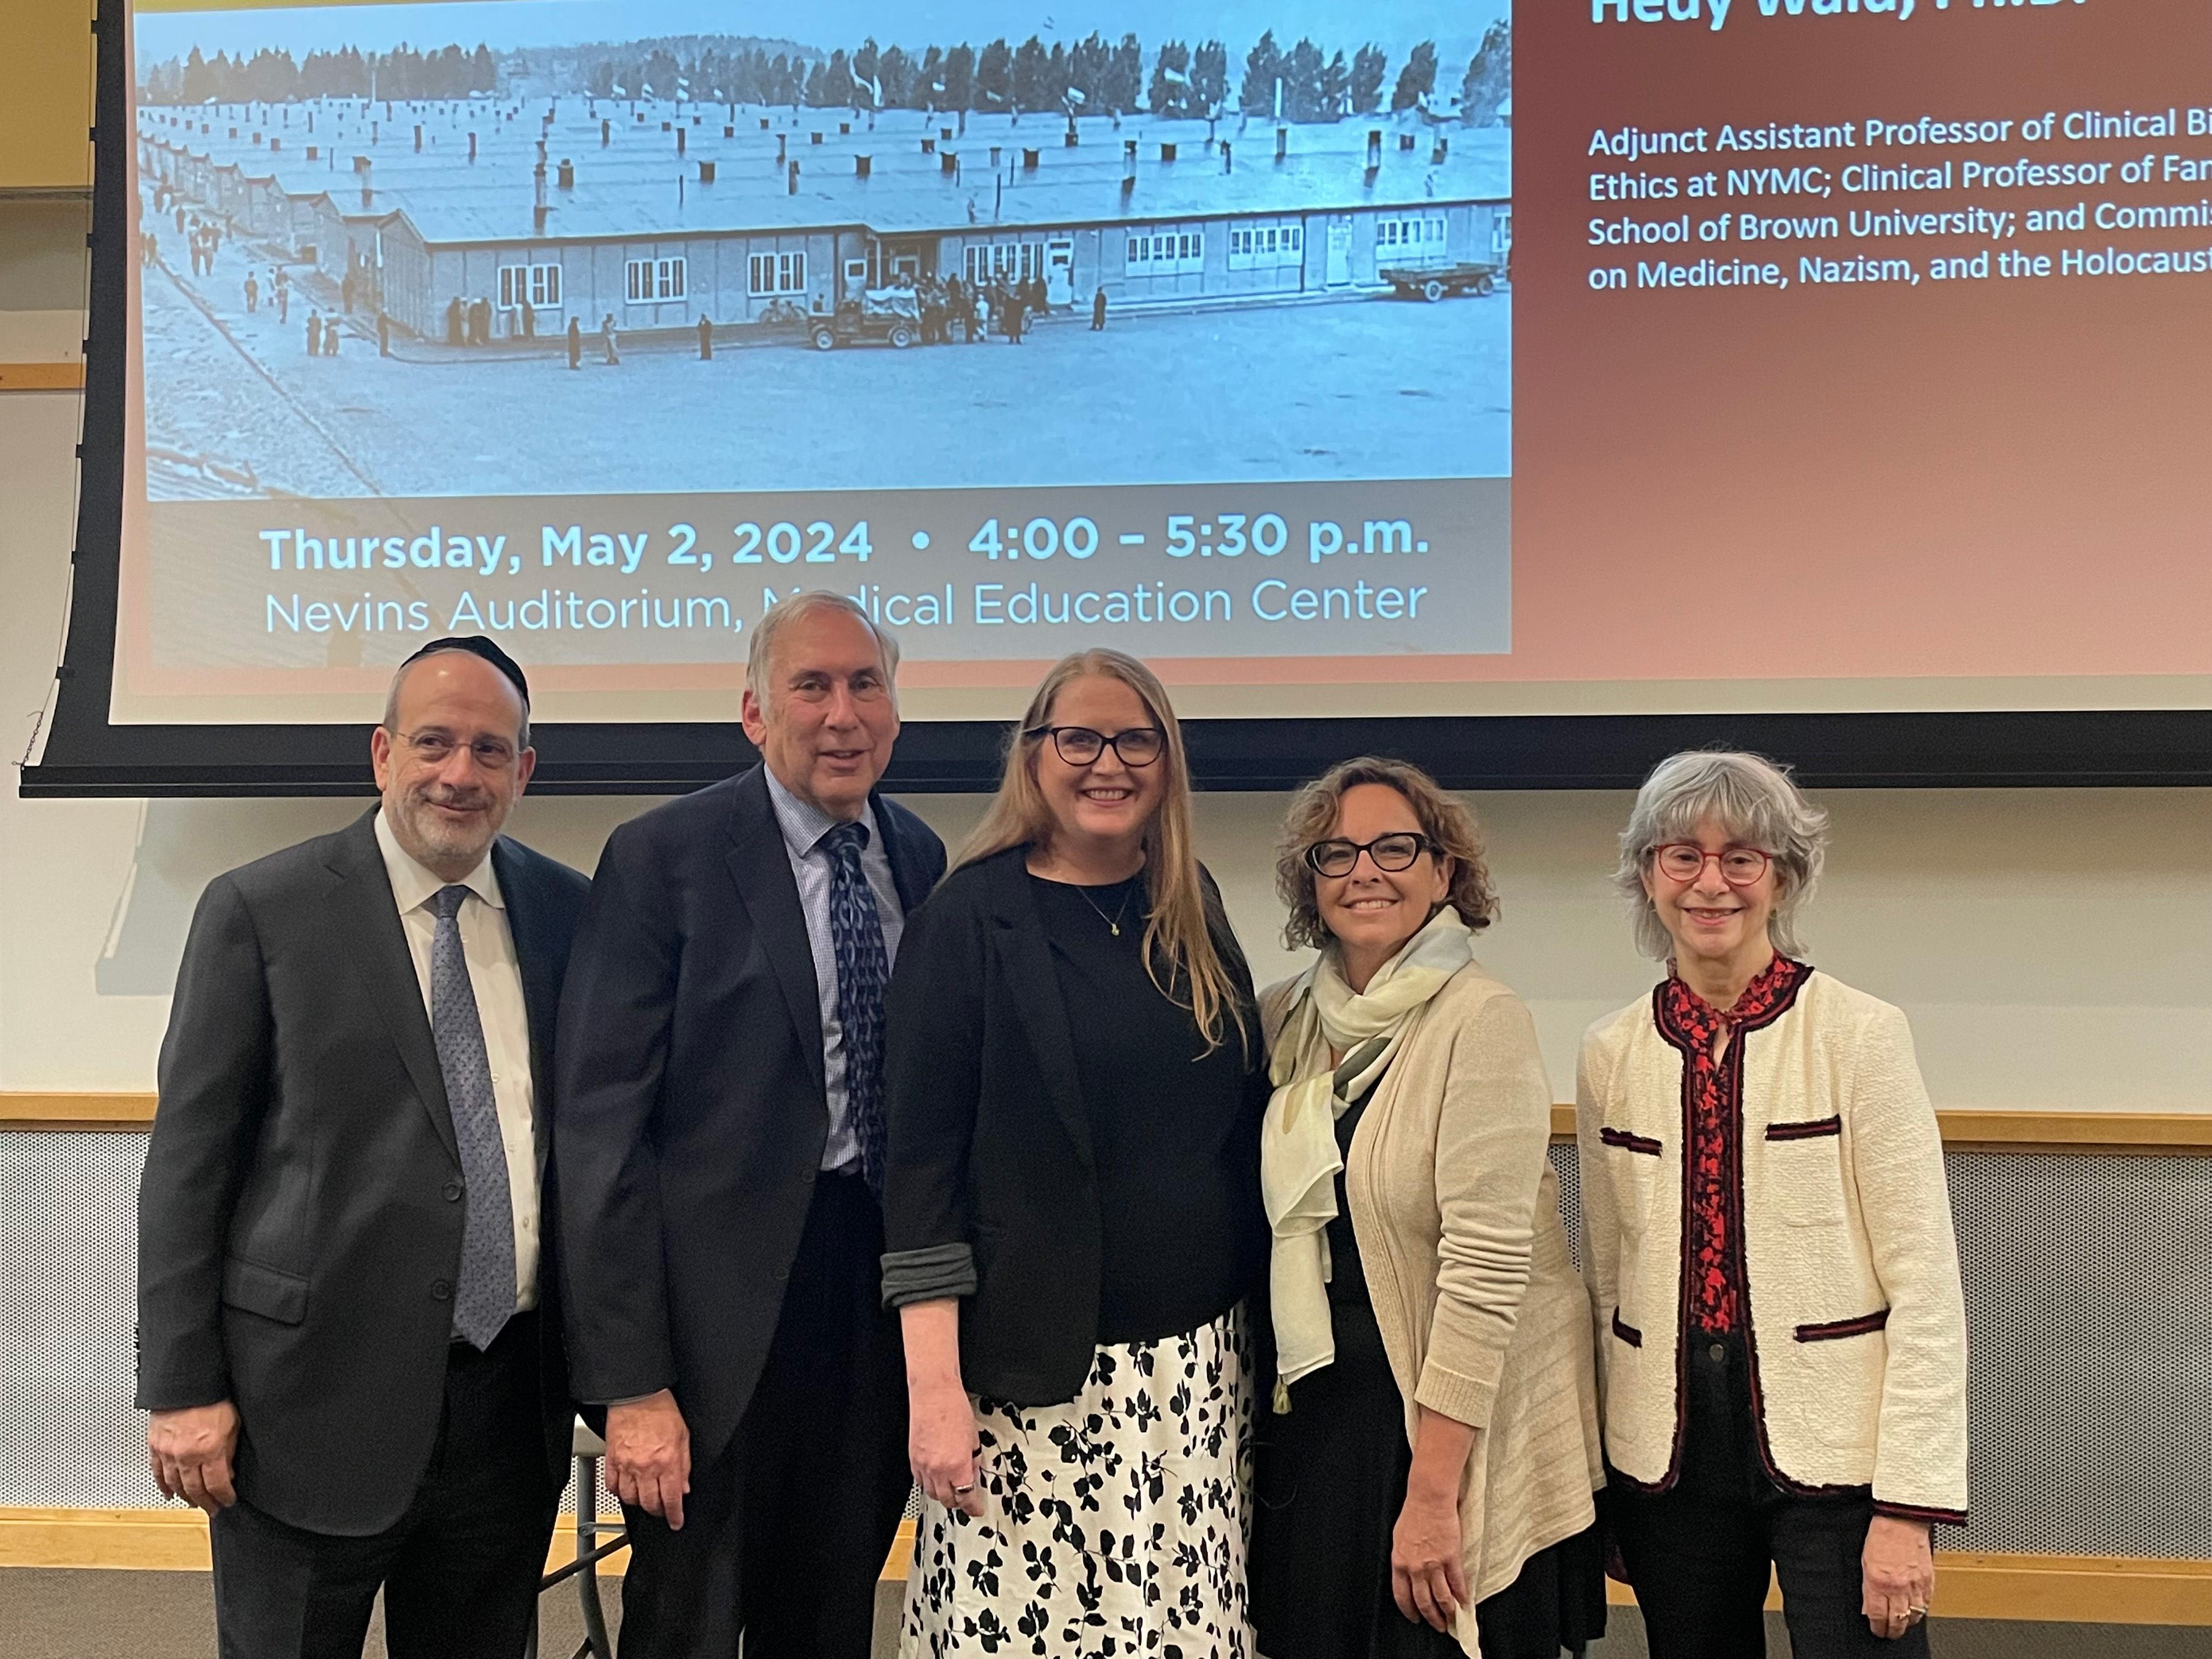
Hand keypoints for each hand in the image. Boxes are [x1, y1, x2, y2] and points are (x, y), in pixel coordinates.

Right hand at [148, 1400, 239, 1512]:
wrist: (186, 1382)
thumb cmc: (212, 1397)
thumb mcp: (232, 1424)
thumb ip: (229, 1451)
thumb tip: (228, 1472)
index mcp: (209, 1450)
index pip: (217, 1485)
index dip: (223, 1497)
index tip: (228, 1502)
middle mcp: (187, 1455)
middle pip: (195, 1490)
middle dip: (205, 1502)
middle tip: (212, 1509)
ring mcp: (168, 1452)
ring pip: (175, 1484)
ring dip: (185, 1497)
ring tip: (194, 1503)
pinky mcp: (155, 1446)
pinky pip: (157, 1472)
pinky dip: (163, 1486)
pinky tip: (168, 1493)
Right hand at [605, 1390, 691, 1530]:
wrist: (638, 1395)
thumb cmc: (662, 1411)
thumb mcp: (684, 1437)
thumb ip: (685, 1465)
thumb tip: (684, 1487)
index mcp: (667, 1461)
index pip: (671, 1499)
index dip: (674, 1515)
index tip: (676, 1522)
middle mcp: (646, 1467)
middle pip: (649, 1504)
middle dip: (658, 1511)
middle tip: (661, 1509)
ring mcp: (626, 1465)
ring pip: (630, 1499)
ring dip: (639, 1503)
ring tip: (645, 1499)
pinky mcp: (611, 1460)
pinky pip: (612, 1485)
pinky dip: (619, 1492)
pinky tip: (626, 1489)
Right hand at [909, 1376, 985, 1518]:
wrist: (934, 1394)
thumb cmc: (954, 1409)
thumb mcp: (973, 1439)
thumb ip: (973, 1461)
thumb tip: (972, 1474)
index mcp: (958, 1465)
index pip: (966, 1497)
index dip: (972, 1507)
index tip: (976, 1509)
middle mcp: (939, 1469)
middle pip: (948, 1500)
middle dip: (958, 1503)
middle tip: (965, 1500)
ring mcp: (923, 1465)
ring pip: (932, 1493)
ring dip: (943, 1495)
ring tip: (951, 1490)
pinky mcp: (913, 1458)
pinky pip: (920, 1481)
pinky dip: (929, 1484)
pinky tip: (935, 1478)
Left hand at [1391, 1486, 1468, 1632]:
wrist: (1429, 1499)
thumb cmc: (1413, 1514)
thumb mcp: (1398, 1538)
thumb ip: (1402, 1558)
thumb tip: (1407, 1572)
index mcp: (1399, 1563)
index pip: (1402, 1596)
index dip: (1409, 1611)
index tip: (1415, 1619)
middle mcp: (1415, 1568)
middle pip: (1423, 1602)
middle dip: (1431, 1618)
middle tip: (1437, 1626)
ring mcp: (1433, 1564)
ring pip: (1441, 1597)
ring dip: (1447, 1612)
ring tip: (1452, 1620)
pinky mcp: (1451, 1558)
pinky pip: (1457, 1583)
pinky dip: (1462, 1596)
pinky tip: (1465, 1602)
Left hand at [1861, 1514, 1934, 1639]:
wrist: (1902, 1519)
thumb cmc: (1881, 1535)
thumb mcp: (1864, 1562)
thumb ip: (1867, 1588)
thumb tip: (1868, 1607)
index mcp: (1878, 1581)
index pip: (1878, 1616)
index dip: (1878, 1628)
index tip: (1877, 1631)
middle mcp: (1898, 1586)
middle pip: (1898, 1621)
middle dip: (1893, 1631)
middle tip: (1890, 1633)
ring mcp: (1915, 1584)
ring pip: (1914, 1616)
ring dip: (1907, 1623)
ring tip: (1902, 1624)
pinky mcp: (1929, 1580)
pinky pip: (1927, 1604)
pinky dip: (1921, 1610)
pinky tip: (1915, 1611)